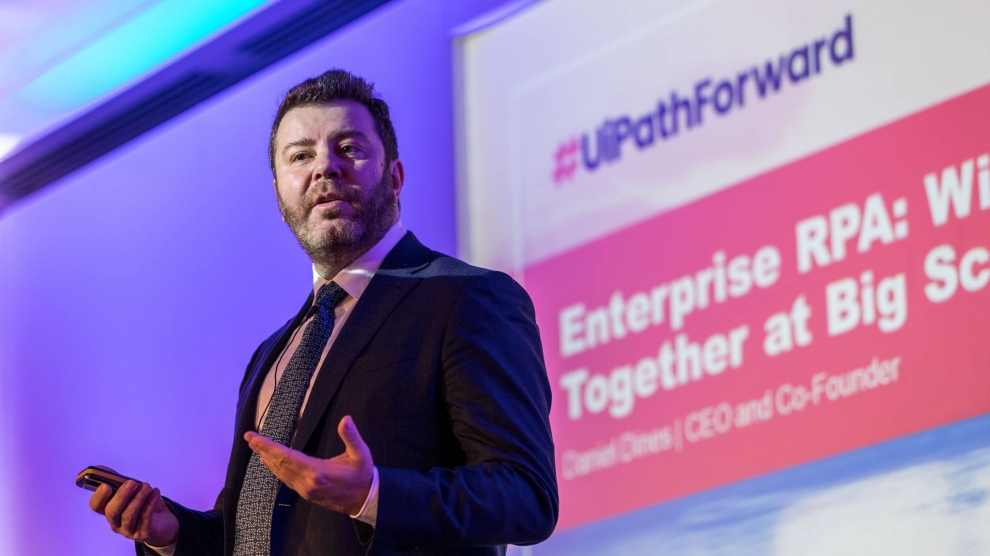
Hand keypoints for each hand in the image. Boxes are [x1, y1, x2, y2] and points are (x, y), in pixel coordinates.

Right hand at [88, 468, 178, 547]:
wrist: (164, 521)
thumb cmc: (144, 504)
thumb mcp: (132, 491)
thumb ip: (117, 480)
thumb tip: (101, 467)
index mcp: (109, 510)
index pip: (96, 506)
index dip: (99, 496)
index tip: (106, 485)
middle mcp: (116, 522)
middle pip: (112, 512)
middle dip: (121, 496)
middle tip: (132, 483)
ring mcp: (129, 530)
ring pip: (129, 515)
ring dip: (139, 498)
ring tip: (147, 486)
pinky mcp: (144, 533)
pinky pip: (145, 518)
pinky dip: (150, 502)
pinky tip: (156, 492)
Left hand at [245, 415, 373, 515]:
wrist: (364, 500)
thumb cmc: (362, 475)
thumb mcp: (361, 454)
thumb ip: (351, 436)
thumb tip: (346, 419)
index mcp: (316, 472)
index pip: (285, 456)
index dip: (268, 446)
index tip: (254, 437)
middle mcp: (306, 483)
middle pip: (278, 464)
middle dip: (262, 450)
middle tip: (249, 438)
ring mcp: (305, 490)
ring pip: (280, 473)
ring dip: (267, 459)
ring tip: (256, 447)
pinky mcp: (306, 493)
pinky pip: (285, 479)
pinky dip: (275, 469)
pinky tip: (271, 463)